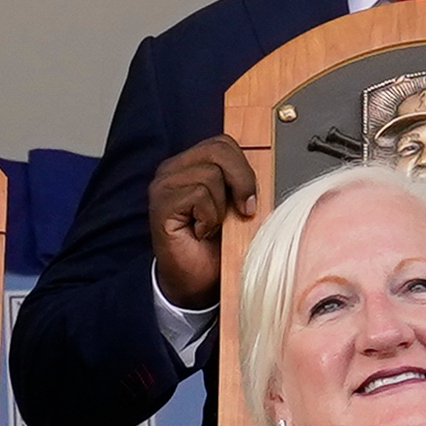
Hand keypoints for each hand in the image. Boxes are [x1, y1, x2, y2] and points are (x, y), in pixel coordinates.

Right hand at [145, 137, 255, 312]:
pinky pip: (199, 195)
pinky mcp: (161, 204)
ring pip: (211, 175)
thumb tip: (264, 165)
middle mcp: (172, 170)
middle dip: (241, 181)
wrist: (198, 282)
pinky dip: (209, 218)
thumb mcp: (238, 207)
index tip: (250, 199)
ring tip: (211, 226)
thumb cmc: (216, 247)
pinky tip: (200, 232)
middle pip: (219, 150)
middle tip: (242, 211)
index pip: (223, 143)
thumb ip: (243, 183)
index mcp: (190, 165)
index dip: (244, 168)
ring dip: (221, 207)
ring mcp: (163, 186)